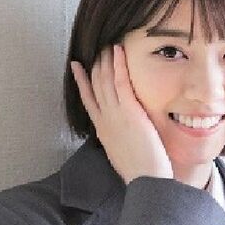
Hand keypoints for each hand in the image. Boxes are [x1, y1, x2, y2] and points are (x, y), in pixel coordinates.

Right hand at [70, 44, 173, 184]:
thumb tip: (118, 138)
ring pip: (105, 80)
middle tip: (95, 47)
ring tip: (106, 43)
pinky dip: (118, 64)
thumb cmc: (139, 173)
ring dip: (105, 60)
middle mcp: (105, 120)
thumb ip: (118, 141)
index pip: (88, 100)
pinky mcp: (130, 111)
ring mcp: (116, 114)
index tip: (77, 66)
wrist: (147, 181)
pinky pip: (121, 82)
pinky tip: (118, 50)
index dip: (82, 81)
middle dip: (94, 65)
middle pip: (94, 86)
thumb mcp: (121, 156)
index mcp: (102, 131)